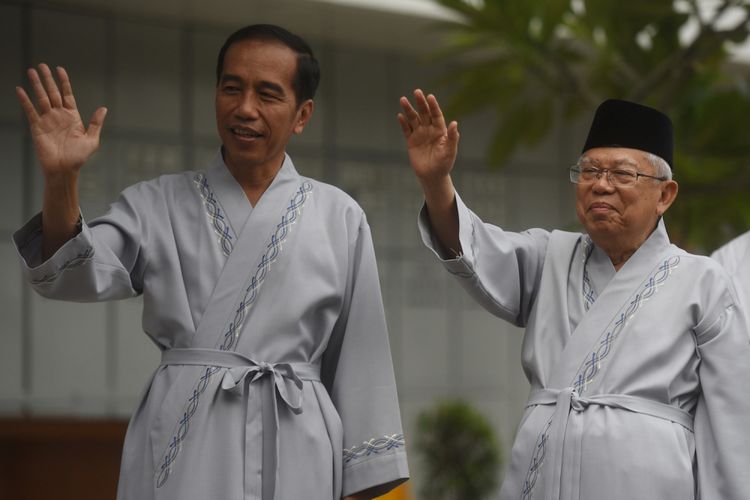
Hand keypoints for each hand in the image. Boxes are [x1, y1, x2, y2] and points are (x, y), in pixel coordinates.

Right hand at [16, 64, 106, 178]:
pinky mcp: (37, 127)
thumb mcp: (92, 140)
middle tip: (42, 65)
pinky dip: (25, 100)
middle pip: (53, 93)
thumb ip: (96, 123)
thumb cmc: (79, 157)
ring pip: (41, 98)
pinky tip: (20, 89)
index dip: (64, 82)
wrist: (64, 169)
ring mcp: (47, 120)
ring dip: (36, 85)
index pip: (67, 95)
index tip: (60, 69)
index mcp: (73, 117)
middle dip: (48, 79)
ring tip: (31, 71)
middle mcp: (59, 116)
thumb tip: (104, 108)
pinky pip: (30, 111)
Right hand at [397, 89, 458, 183]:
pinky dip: (403, 123)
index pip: (436, 115)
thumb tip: (455, 123)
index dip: (433, 106)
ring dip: (408, 110)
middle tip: (416, 92)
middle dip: (420, 103)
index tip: (430, 97)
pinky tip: (400, 116)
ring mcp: (420, 135)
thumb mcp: (450, 151)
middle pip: (424, 113)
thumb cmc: (444, 164)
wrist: (433, 176)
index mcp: (440, 130)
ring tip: (403, 99)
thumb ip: (452, 137)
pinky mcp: (411, 142)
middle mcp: (429, 130)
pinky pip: (406, 130)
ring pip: (413, 119)